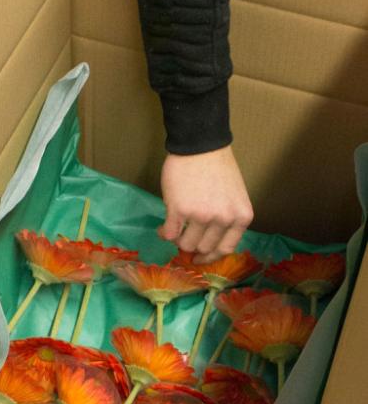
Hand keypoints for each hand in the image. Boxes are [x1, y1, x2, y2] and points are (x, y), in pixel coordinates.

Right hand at [158, 146, 253, 261]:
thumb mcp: (234, 197)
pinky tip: (162, 228)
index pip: (225, 249)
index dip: (210, 257)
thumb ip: (226, 220)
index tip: (199, 258)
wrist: (200, 145)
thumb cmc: (217, 167)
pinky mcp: (180, 211)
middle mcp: (223, 219)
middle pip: (203, 248)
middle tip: (183, 237)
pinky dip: (164, 233)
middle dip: (192, 245)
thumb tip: (206, 244)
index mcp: (241, 217)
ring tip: (173, 229)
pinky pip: (170, 234)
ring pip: (186, 243)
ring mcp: (201, 216)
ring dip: (177, 239)